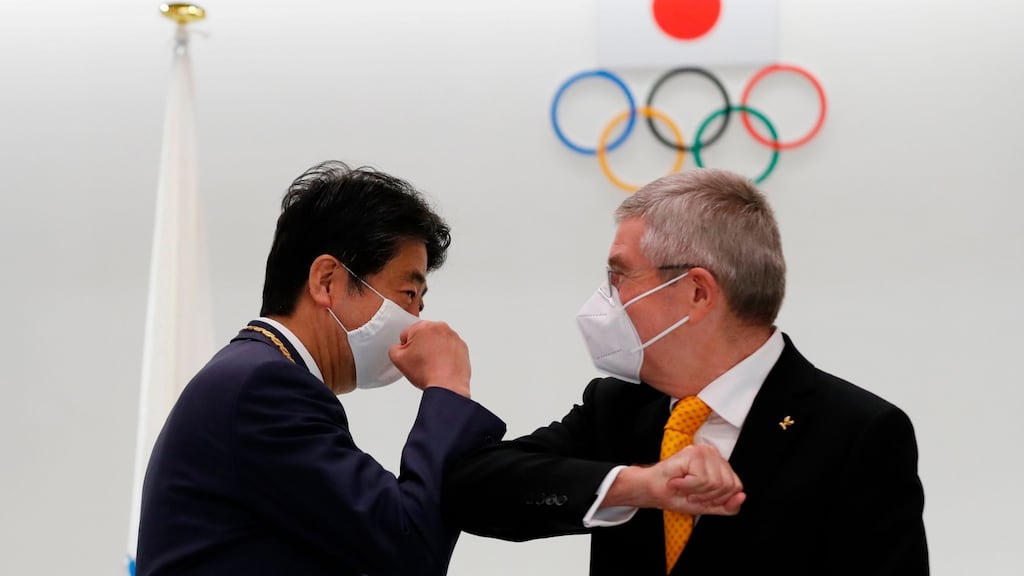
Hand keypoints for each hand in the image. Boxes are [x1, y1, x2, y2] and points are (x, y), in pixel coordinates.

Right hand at [389, 321, 470, 397]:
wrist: (447, 387)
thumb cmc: (427, 373)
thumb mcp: (398, 359)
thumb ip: (395, 348)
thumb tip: (400, 347)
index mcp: (423, 326)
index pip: (407, 333)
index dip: (406, 347)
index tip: (411, 356)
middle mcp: (441, 327)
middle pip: (424, 335)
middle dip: (421, 346)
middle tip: (421, 362)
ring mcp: (454, 337)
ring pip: (438, 341)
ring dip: (434, 350)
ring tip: (432, 365)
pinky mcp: (463, 346)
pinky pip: (450, 348)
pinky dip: (446, 355)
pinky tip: (442, 366)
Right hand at [603, 444, 744, 515]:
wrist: (652, 490)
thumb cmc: (676, 494)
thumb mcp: (707, 506)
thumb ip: (727, 506)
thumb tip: (743, 496)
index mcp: (720, 465)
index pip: (735, 486)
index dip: (717, 498)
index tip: (700, 497)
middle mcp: (714, 454)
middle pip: (727, 486)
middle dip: (707, 496)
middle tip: (690, 492)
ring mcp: (704, 451)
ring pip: (716, 483)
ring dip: (696, 492)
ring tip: (684, 487)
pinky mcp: (694, 452)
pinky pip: (702, 480)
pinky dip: (688, 486)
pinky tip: (678, 481)